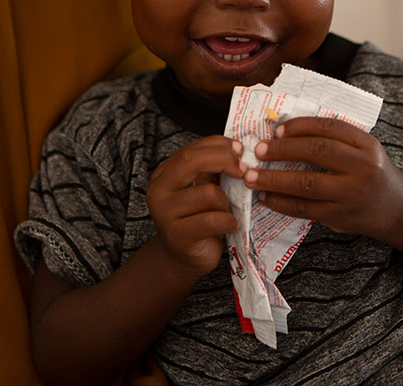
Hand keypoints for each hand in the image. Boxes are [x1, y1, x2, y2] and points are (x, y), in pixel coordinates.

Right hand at [146, 136, 244, 279]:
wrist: (184, 258)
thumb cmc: (198, 218)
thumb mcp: (203, 187)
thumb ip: (213, 169)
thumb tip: (240, 150)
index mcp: (165, 173)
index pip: (192, 149)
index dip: (219, 145)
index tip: (240, 149)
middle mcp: (159, 189)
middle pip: (193, 161)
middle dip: (224, 161)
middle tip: (243, 171)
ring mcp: (164, 213)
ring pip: (208, 193)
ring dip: (228, 202)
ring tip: (228, 211)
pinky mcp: (177, 235)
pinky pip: (212, 220)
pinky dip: (229, 221)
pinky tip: (230, 225)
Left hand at [244, 117, 402, 239]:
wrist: (395, 207)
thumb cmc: (370, 172)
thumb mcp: (363, 149)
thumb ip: (335, 139)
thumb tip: (284, 131)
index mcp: (367, 144)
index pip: (330, 127)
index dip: (300, 127)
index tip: (277, 130)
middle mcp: (362, 167)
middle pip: (317, 152)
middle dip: (282, 150)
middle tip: (258, 150)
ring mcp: (351, 193)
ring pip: (306, 183)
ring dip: (273, 179)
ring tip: (251, 176)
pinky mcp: (340, 216)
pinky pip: (304, 208)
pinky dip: (281, 202)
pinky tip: (265, 197)